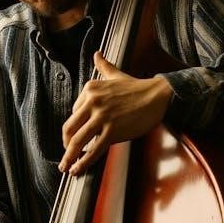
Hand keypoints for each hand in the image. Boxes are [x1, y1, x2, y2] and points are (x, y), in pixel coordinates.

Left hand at [58, 51, 172, 175]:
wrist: (158, 95)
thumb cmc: (137, 87)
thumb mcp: (116, 74)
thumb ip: (104, 66)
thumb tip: (96, 54)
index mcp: (90, 89)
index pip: (74, 114)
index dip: (73, 129)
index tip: (74, 139)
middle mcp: (92, 101)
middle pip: (70, 128)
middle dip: (65, 145)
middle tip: (65, 156)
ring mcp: (102, 116)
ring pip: (78, 140)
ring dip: (69, 157)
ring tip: (66, 167)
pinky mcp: (112, 130)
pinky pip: (94, 149)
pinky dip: (84, 162)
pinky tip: (78, 169)